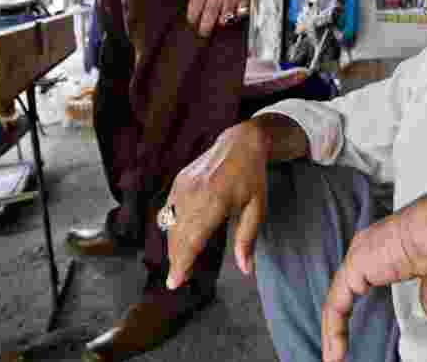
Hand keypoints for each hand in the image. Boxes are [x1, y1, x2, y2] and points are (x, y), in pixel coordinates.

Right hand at [164, 121, 270, 289]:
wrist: (240, 142)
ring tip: (180, 262)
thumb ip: (247, 239)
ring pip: (170, 225)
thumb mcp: (257, 208)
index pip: (192, 240)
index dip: (181, 264)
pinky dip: (171, 227)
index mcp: (215, 202)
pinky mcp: (179, 182)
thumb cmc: (252, 177)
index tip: (174, 283)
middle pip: (177, 236)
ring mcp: (183, 186)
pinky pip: (169, 210)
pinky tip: (179, 237)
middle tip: (178, 279)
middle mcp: (194, 194)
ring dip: (172, 245)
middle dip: (176, 260)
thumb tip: (246, 270)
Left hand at [173, 0, 260, 37]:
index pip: (194, 9)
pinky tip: (234, 13)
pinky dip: (237, 15)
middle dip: (204, 29)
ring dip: (220, 22)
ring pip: (225, 17)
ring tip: (218, 22)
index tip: (192, 20)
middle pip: (208, 18)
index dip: (191, 18)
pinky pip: (240, 11)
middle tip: (203, 32)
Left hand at [320, 188, 426, 361]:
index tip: (360, 321)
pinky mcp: (355, 268)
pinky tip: (334, 351)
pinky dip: (334, 330)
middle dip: (341, 316)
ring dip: (334, 330)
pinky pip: (336, 305)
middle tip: (338, 345)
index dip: (360, 296)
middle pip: (346, 287)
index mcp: (386, 245)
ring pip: (337, 299)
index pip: (364, 273)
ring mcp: (359, 257)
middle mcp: (368, 247)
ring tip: (333, 356)